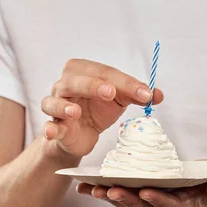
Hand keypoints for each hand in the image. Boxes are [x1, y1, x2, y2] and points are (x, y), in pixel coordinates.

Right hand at [40, 59, 163, 156]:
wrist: (82, 135)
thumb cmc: (98, 109)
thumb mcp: (119, 100)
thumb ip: (137, 95)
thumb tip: (158, 95)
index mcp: (83, 72)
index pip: (104, 72)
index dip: (125, 82)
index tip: (145, 94)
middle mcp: (65, 85)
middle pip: (75, 79)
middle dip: (92, 85)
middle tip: (110, 93)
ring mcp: (56, 105)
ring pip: (54, 100)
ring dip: (63, 105)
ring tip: (75, 111)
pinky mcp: (54, 127)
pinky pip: (48, 126)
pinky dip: (49, 128)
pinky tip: (53, 131)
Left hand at [76, 175, 206, 206]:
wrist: (206, 193)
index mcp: (185, 204)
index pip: (170, 204)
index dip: (158, 199)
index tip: (146, 192)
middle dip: (126, 199)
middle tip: (109, 190)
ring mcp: (150, 204)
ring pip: (127, 203)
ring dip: (109, 196)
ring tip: (91, 189)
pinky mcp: (140, 197)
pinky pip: (120, 195)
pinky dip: (102, 192)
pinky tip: (84, 186)